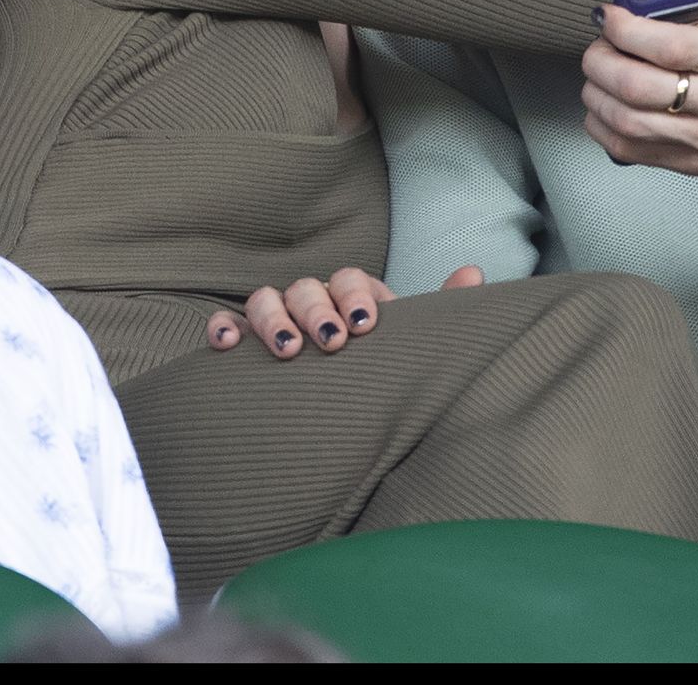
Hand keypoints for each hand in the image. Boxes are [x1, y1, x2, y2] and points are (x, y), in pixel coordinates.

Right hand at [207, 264, 483, 358]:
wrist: (342, 424)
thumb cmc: (378, 378)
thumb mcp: (409, 348)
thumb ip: (440, 311)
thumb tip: (473, 273)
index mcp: (352, 301)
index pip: (349, 278)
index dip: (355, 294)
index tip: (366, 325)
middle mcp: (311, 306)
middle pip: (306, 286)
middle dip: (318, 309)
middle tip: (332, 343)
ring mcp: (274, 324)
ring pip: (264, 299)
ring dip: (274, 319)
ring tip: (288, 350)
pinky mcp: (240, 350)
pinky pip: (225, 326)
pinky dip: (224, 329)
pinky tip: (227, 345)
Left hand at [582, 0, 697, 186]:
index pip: (674, 48)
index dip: (628, 29)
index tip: (608, 13)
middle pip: (640, 88)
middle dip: (603, 60)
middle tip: (598, 41)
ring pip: (629, 123)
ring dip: (598, 93)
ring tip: (597, 69)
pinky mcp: (697, 162)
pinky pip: (634, 152)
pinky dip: (605, 129)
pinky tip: (604, 105)